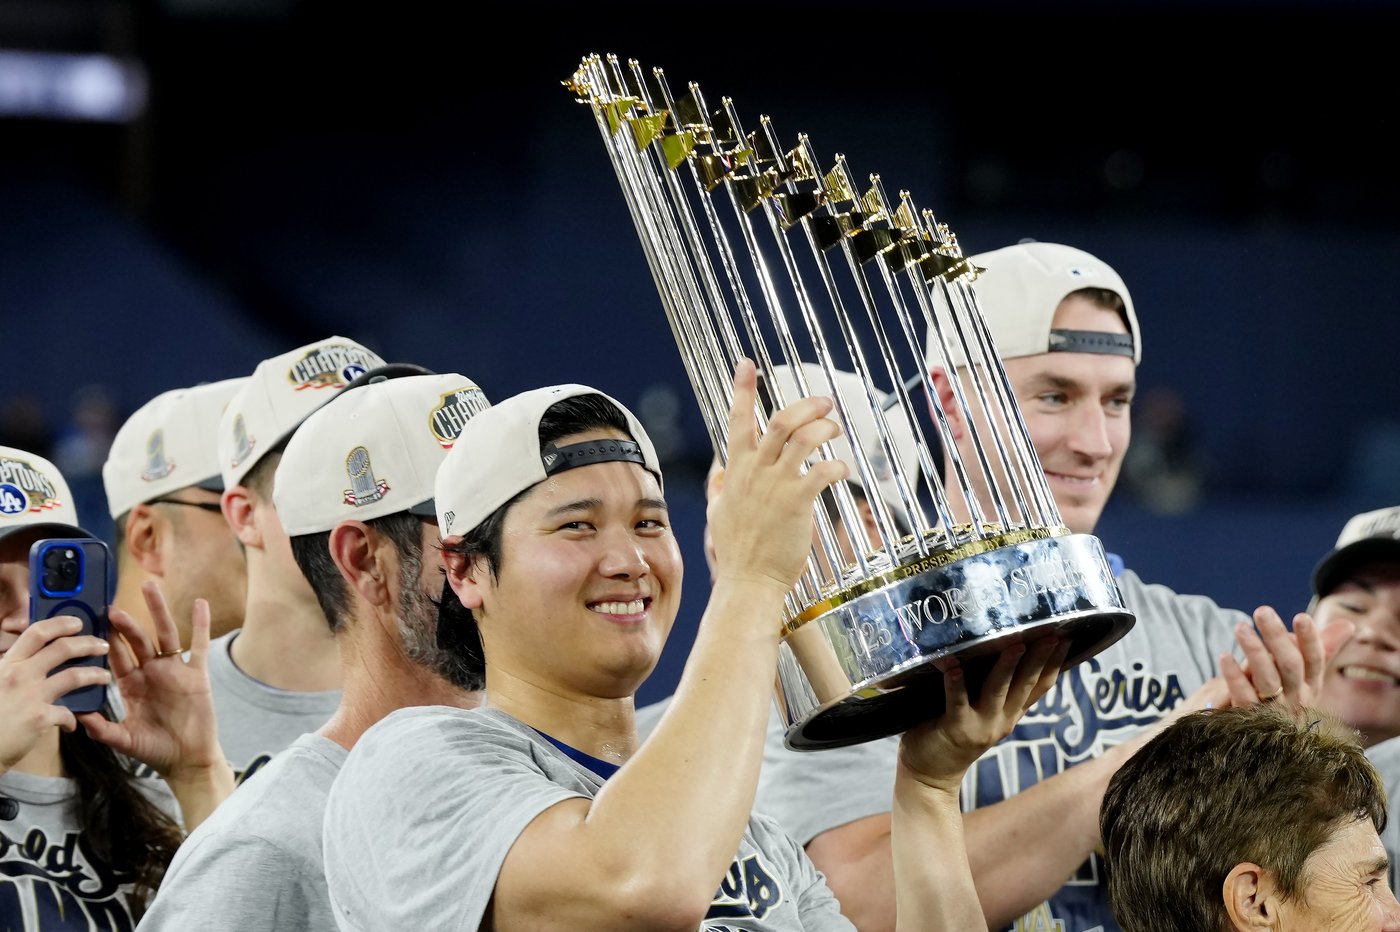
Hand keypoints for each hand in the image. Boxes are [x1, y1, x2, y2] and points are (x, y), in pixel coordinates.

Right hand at [0, 616, 109, 770]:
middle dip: (88, 644)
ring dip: (95, 674)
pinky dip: (72, 719)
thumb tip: (32, 661)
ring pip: (73, 676)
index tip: (77, 623)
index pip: (36, 633)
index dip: (60, 624)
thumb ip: (12, 669)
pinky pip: (67, 713)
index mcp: (7, 664)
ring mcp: (30, 696)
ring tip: (105, 677)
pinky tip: (72, 725)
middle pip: (62, 649)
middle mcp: (18, 675)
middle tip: (102, 645)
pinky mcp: (39, 718)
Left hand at [78, 581, 227, 782]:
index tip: (92, 621)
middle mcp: (152, 673)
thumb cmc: (155, 750)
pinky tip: (200, 604)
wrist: (187, 760)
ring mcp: (175, 671)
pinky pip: (199, 646)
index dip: (105, 640)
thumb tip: (77, 718)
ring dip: (158, 611)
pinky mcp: (197, 674)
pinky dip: (201, 624)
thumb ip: (102, 728)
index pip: (116, 657)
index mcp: (133, 686)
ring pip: (165, 635)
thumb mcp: (123, 739)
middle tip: (111, 605)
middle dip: (125, 623)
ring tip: (149, 587)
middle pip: (138, 640)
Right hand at [705, 359, 847, 593]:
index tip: (747, 364)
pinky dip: (837, 463)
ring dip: (825, 427)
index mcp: (736, 471)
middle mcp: (755, 473)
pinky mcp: (797, 502)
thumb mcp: (718, 513)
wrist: (748, 581)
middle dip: (805, 404)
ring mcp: (775, 486)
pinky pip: (822, 470)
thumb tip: (718, 471)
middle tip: (825, 402)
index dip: (743, 389)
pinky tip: (843, 467)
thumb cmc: (737, 551)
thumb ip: (720, 487)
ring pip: (802, 438)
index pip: (737, 420)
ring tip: (837, 429)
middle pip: (779, 421)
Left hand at [899, 635, 1068, 792]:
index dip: (1054, 662)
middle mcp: (1002, 719)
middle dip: (1039, 658)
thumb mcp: (984, 711)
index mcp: (1011, 713)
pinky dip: (955, 684)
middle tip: (1050, 633)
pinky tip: (954, 667)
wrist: (932, 775)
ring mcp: (981, 725)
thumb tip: (1001, 648)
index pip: (1040, 685)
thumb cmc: (954, 732)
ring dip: (1006, 667)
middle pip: (1025, 685)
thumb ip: (995, 689)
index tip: (1065, 636)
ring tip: (1015, 644)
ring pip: (997, 691)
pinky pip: (957, 702)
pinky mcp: (956, 728)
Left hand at [1218, 605, 1351, 707]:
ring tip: (1241, 626)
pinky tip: (1224, 655)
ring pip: (1267, 679)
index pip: (1315, 660)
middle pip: (1290, 666)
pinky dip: (1233, 676)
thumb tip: (1348, 624)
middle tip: (1262, 611)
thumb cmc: (1285, 696)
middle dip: (1277, 637)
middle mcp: (1297, 698)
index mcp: (1311, 685)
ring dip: (1254, 651)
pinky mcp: (1250, 717)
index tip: (1301, 616)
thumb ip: (1323, 648)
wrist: (1264, 738)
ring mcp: (1274, 710)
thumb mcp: (1306, 675)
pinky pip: (1243, 695)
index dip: (1310, 639)